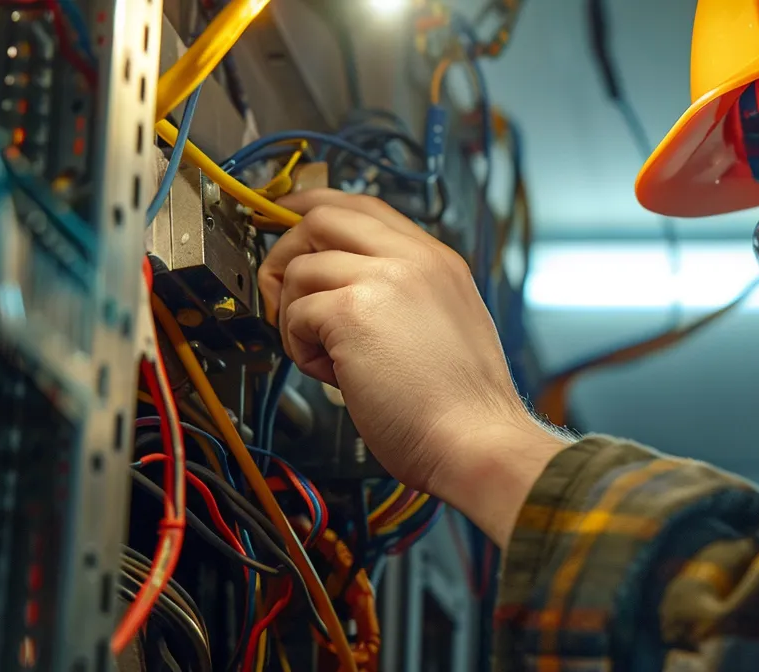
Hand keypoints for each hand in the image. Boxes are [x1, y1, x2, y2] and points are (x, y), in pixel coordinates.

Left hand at [259, 189, 567, 545]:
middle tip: (282, 295)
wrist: (476, 440)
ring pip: (301, 269)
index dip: (317, 209)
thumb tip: (343, 292)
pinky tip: (333, 373)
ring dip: (296, 316)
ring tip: (328, 357)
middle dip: (287, 253)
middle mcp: (414, 260)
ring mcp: (384, 280)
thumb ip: (403, 296)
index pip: (366, 208)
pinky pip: (296, 312)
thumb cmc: (462, 407)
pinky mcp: (352, 310)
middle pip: (324, 217)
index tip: (289, 221)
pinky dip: (300, 347)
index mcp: (438, 261)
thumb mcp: (445, 325)